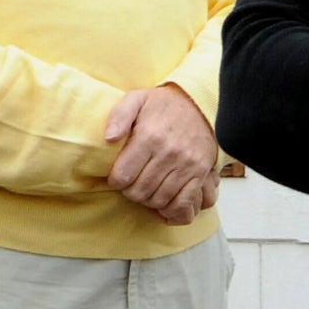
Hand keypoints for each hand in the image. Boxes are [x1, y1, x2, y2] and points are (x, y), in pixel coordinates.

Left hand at [105, 85, 219, 224]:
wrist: (198, 105)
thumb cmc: (162, 106)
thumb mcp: (137, 99)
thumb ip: (119, 116)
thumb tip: (109, 139)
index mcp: (149, 136)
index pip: (123, 176)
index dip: (115, 181)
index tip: (117, 177)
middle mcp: (169, 152)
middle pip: (139, 191)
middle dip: (130, 192)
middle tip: (130, 184)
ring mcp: (186, 164)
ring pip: (159, 199)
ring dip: (147, 200)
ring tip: (145, 189)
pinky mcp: (199, 172)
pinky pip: (183, 202)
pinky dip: (170, 208)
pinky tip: (162, 201)